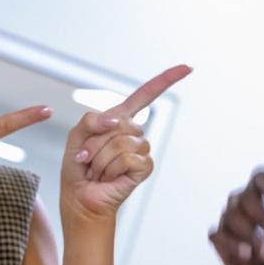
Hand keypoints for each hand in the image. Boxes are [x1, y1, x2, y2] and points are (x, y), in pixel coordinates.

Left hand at [61, 65, 191, 222]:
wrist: (80, 196)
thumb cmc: (79, 168)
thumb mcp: (76, 135)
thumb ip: (91, 120)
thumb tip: (116, 120)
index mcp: (120, 118)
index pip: (146, 95)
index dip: (166, 80)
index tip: (187, 68)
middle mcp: (134, 132)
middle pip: (119, 122)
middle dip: (96, 142)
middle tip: (89, 158)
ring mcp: (142, 149)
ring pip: (121, 142)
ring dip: (101, 159)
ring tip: (98, 170)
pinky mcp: (145, 167)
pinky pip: (129, 159)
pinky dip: (112, 169)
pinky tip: (109, 177)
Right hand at [209, 168, 263, 264]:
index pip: (260, 177)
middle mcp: (244, 201)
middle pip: (245, 198)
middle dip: (262, 217)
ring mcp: (230, 220)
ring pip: (231, 216)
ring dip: (250, 235)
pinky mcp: (220, 239)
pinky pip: (217, 235)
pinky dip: (232, 244)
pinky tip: (247, 255)